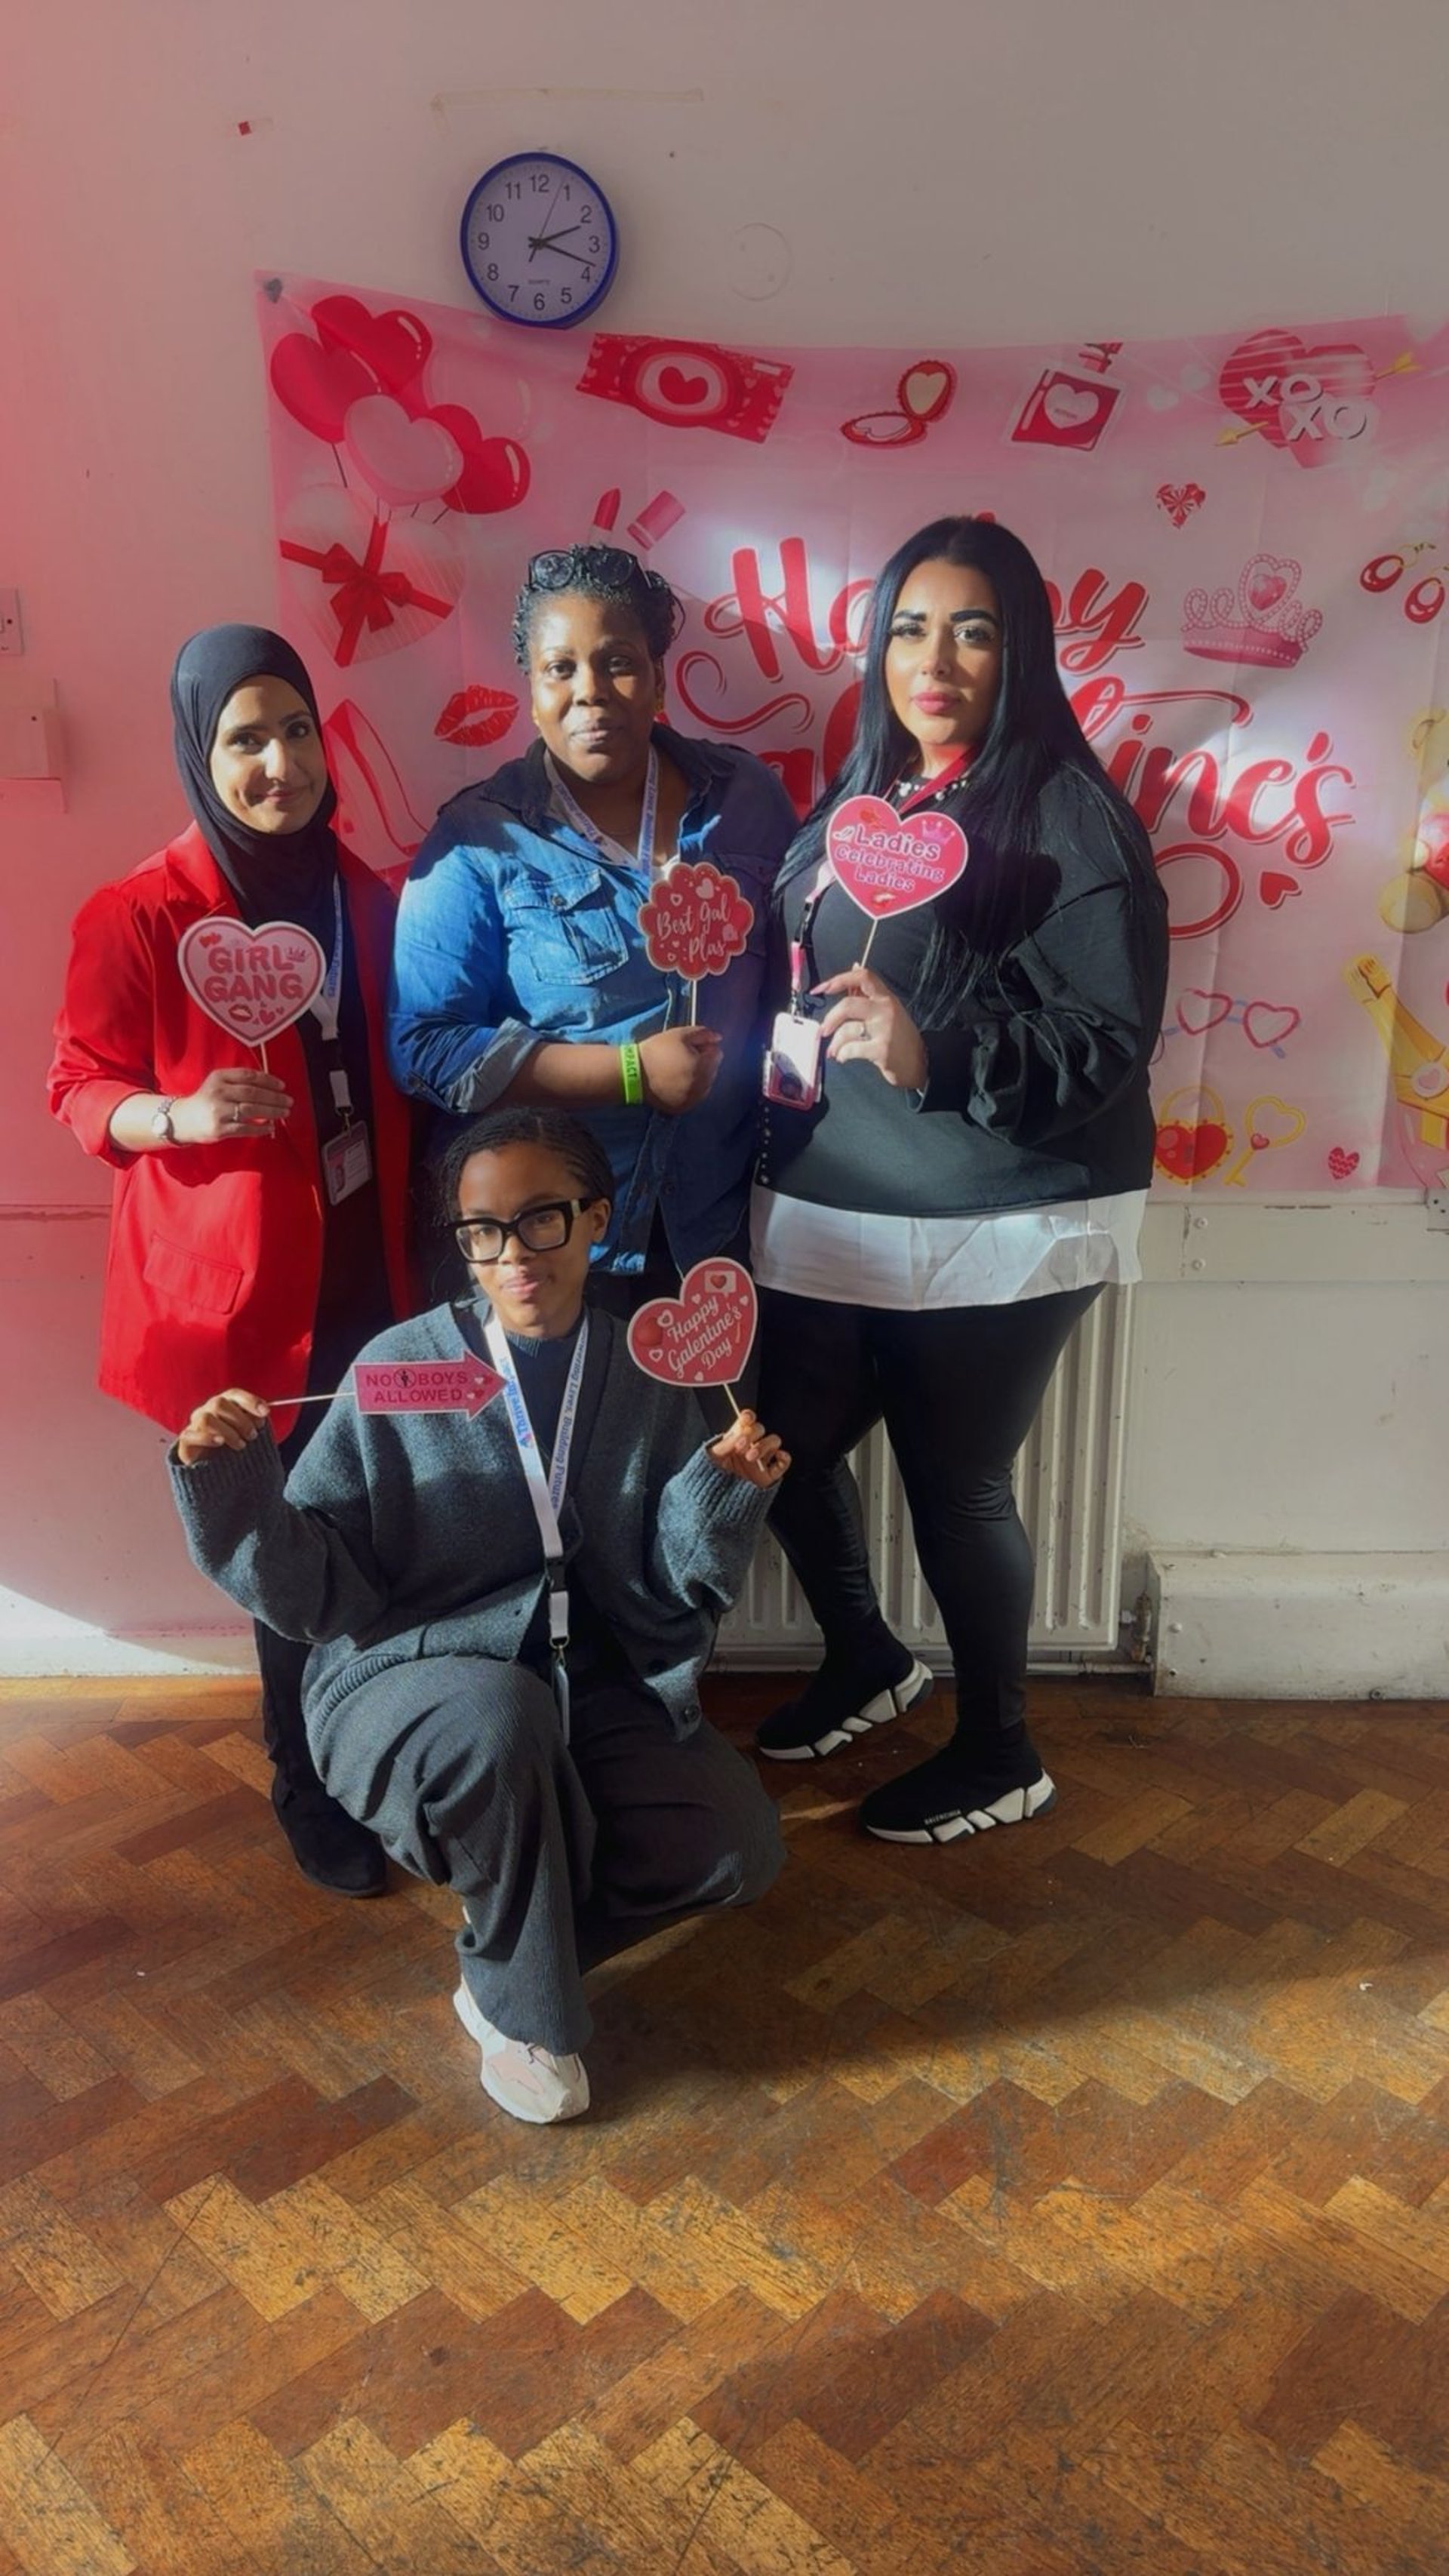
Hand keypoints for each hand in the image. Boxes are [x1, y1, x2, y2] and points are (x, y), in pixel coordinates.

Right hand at [173, 1068, 293, 1143]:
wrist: (183, 1120)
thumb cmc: (207, 1100)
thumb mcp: (218, 1084)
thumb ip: (239, 1081)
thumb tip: (271, 1087)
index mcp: (219, 1077)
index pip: (249, 1076)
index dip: (268, 1080)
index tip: (282, 1086)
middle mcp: (218, 1091)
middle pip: (253, 1093)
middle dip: (274, 1098)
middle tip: (289, 1101)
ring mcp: (218, 1111)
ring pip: (252, 1110)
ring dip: (272, 1112)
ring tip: (284, 1113)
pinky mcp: (220, 1129)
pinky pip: (245, 1128)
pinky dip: (261, 1128)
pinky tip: (270, 1127)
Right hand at [176, 1388, 270, 1466]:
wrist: (215, 1471)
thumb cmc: (233, 1447)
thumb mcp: (247, 1433)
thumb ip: (254, 1422)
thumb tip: (264, 1413)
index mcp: (223, 1404)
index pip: (234, 1394)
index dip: (250, 1401)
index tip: (266, 1413)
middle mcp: (207, 1410)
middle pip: (220, 1403)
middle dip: (241, 1420)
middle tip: (253, 1435)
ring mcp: (194, 1424)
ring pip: (207, 1419)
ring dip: (228, 1432)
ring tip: (241, 1445)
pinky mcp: (186, 1441)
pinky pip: (191, 1435)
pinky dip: (208, 1438)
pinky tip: (220, 1443)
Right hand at [639, 1026, 722, 1114]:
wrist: (634, 1073)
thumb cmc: (657, 1050)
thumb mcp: (679, 1034)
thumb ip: (703, 1034)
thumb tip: (719, 1038)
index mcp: (701, 1066)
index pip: (717, 1056)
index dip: (706, 1049)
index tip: (692, 1047)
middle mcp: (700, 1085)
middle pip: (713, 1071)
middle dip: (704, 1063)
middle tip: (685, 1058)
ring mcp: (692, 1099)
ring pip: (706, 1086)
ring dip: (700, 1078)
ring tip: (682, 1071)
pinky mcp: (683, 1107)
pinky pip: (695, 1098)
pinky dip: (692, 1090)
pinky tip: (679, 1083)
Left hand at [707, 1407, 790, 1488]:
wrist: (716, 1502)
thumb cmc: (710, 1479)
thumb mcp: (711, 1458)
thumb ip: (724, 1444)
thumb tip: (738, 1434)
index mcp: (735, 1440)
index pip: (745, 1422)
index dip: (748, 1417)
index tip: (746, 1420)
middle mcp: (749, 1447)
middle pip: (760, 1429)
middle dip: (752, 1434)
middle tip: (740, 1446)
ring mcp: (760, 1460)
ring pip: (773, 1441)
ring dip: (764, 1445)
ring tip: (750, 1457)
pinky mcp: (769, 1475)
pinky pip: (783, 1462)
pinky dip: (784, 1457)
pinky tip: (776, 1457)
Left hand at [816, 966, 927, 1090]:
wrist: (919, 1063)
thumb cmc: (900, 1037)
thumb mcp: (887, 1010)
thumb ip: (868, 992)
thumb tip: (853, 966)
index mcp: (885, 997)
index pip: (863, 977)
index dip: (839, 979)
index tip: (822, 988)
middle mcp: (886, 1010)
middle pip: (848, 1004)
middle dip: (830, 1018)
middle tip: (823, 1029)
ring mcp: (884, 1029)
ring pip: (847, 1030)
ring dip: (835, 1043)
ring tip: (835, 1050)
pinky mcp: (881, 1049)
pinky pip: (851, 1049)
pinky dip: (842, 1054)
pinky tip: (844, 1057)